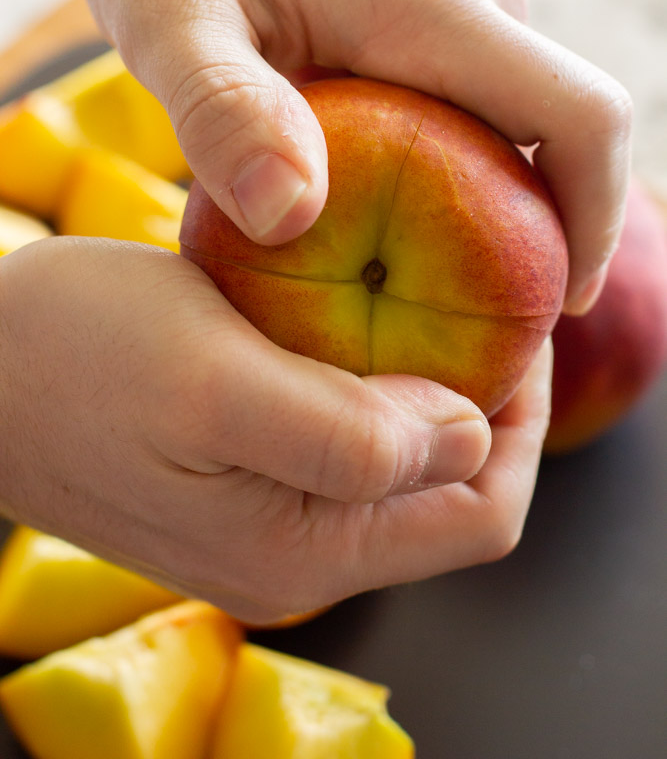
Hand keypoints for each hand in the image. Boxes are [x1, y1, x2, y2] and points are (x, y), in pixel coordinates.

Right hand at [0, 237, 549, 622]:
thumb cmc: (73, 358)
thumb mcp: (213, 382)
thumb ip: (346, 434)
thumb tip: (468, 436)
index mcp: (304, 549)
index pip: (479, 511)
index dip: (521, 423)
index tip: (519, 328)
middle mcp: (296, 553)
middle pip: (446, 492)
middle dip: (482, 399)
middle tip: (482, 300)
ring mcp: (267, 520)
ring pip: (396, 464)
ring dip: (426, 386)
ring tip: (428, 297)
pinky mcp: (240, 480)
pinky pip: (341, 443)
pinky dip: (369, 382)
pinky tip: (354, 315)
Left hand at [29, 0, 631, 313]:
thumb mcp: (166, 12)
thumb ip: (221, 109)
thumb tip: (290, 216)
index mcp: (435, 7)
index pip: (580, 118)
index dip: (592, 222)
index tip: (562, 303)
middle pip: (553, 137)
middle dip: (529, 239)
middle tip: (459, 326)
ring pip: (509, 118)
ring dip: (483, 204)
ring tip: (411, 276)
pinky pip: (469, 91)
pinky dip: (449, 159)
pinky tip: (380, 196)